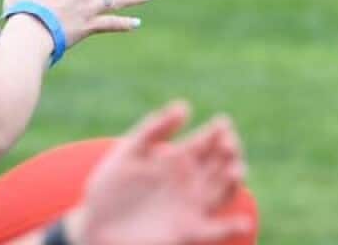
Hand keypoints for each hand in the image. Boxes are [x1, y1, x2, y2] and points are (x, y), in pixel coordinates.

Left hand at [70, 102, 252, 244]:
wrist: (95, 227)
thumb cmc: (110, 189)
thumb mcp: (128, 153)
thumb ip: (153, 129)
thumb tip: (185, 106)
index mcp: (178, 159)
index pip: (207, 141)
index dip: (218, 131)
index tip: (223, 123)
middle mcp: (191, 181)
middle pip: (222, 163)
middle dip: (230, 152)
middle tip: (228, 144)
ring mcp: (192, 206)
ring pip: (224, 191)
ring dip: (234, 181)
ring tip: (234, 170)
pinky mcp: (189, 232)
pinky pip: (215, 231)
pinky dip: (232, 228)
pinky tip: (242, 222)